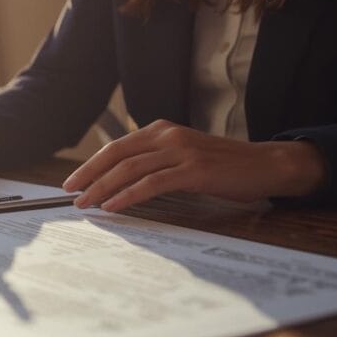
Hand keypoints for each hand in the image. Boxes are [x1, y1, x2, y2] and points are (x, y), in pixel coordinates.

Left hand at [62, 119, 326, 211]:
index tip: (73, 181)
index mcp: (161, 130)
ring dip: (103, 187)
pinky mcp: (194, 170)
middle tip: (69, 193)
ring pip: (130, 168)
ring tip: (86, 203)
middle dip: (88, 175)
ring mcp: (181, 151)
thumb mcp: (184, 155)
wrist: (267, 164)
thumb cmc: (224, 166)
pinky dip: (128, 195)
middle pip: (116, 154)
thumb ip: (156, 161)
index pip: (117, 146)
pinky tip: (114, 206)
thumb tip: (121, 181)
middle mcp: (167, 136)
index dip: (91, 164)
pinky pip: (152, 183)